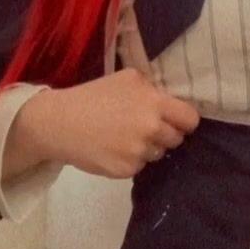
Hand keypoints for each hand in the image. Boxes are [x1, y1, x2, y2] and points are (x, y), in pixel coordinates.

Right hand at [38, 68, 200, 178]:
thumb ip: (152, 90)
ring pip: (158, 153)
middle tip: (144, 128)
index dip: (184, 121)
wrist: (59, 122)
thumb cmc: (93, 96)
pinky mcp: (126, 170)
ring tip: (124, 137)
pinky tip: (113, 149)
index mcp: (154, 104)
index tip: (177, 122)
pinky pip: (140, 166)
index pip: (190, 119)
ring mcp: (139, 152)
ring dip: (148, 147)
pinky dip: (130, 159)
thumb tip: (171, 102)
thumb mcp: (126, 78)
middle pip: (177, 139)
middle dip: (165, 134)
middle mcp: (151, 129)